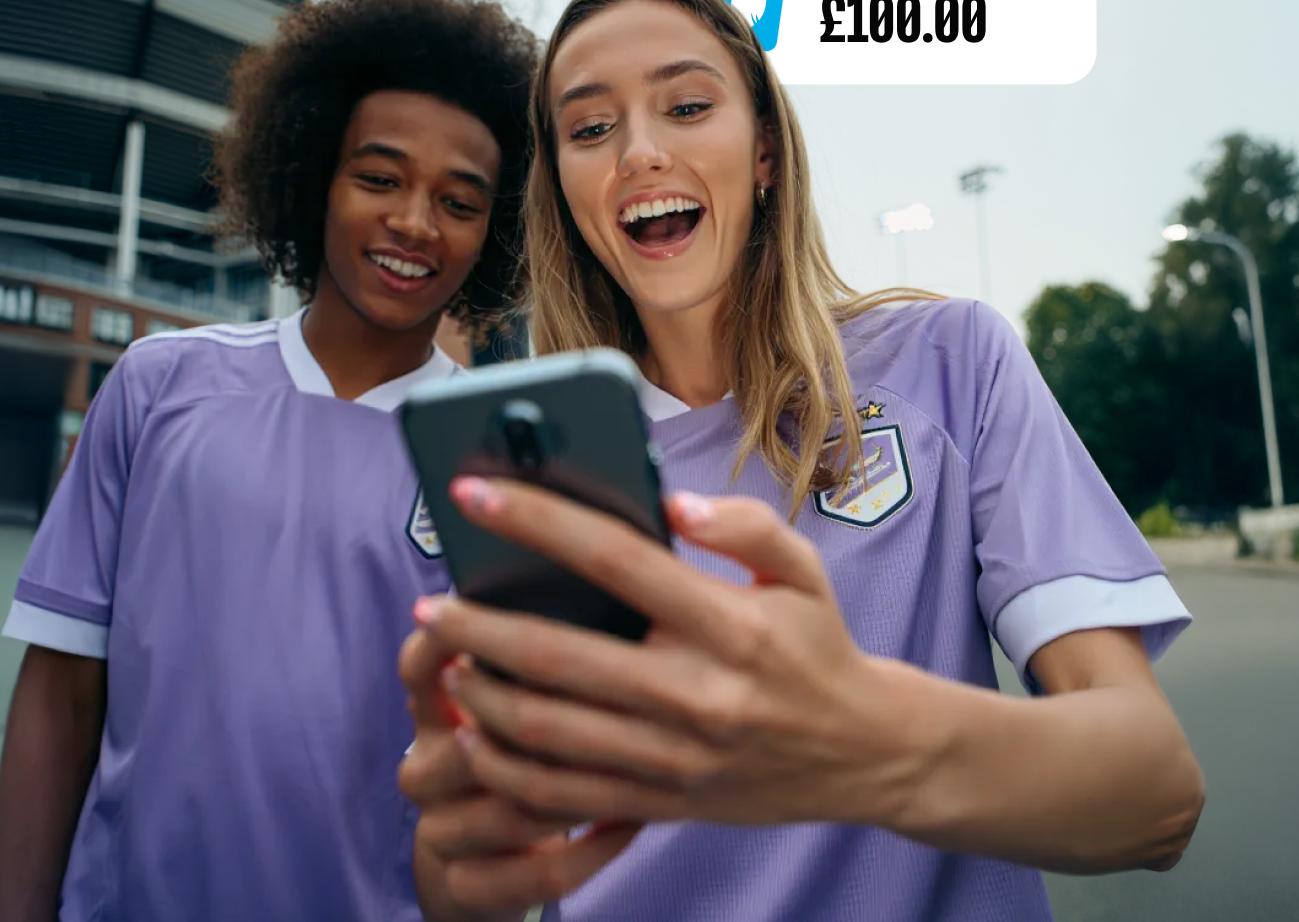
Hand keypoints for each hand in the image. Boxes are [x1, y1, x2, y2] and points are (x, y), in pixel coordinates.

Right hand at [398, 621, 641, 919]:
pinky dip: (590, 851)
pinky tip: (631, 823)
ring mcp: (441, 832)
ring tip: (639, 767)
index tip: (478, 618)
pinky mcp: (468, 886)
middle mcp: (425, 768)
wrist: (489, 865)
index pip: (419, 668)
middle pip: (472, 744)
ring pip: (509, 812)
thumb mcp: (509, 702)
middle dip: (544, 731)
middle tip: (617, 709)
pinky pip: (536, 874)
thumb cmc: (520, 754)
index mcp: (434, 713)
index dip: (442, 643)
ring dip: (578, 791)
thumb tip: (598, 591)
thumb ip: (535, 657)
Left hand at [416, 479, 927, 829]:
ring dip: (482, 695)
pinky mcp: (664, 802)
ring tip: (447, 661)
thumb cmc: (819, 648)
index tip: (475, 494)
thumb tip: (666, 502)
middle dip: (479, 624)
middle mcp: (697, 693)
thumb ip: (742, 524)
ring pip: (550, 731)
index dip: (538, 521)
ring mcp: (677, 757)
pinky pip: (565, 792)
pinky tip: (477, 733)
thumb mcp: (802, 570)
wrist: (867, 755)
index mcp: (728, 623)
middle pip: (560, 655)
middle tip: (431, 602)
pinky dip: (508, 767)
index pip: (616, 559)